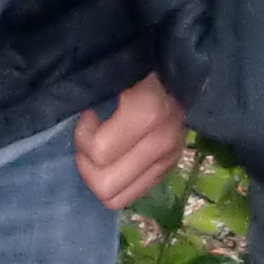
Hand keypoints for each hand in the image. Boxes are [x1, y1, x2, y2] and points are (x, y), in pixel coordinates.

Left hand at [74, 76, 186, 210]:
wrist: (184, 70)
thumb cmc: (143, 64)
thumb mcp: (120, 69)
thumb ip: (97, 91)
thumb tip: (78, 116)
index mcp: (148, 112)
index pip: (99, 151)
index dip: (83, 135)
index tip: (89, 115)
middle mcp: (162, 143)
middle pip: (106, 185)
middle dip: (87, 163)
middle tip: (90, 138)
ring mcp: (168, 160)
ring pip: (116, 198)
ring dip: (99, 176)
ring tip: (101, 150)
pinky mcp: (168, 170)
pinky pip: (130, 196)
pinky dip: (114, 181)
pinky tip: (116, 157)